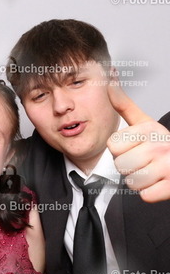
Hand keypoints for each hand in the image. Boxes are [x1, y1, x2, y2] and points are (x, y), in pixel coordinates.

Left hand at [107, 82, 169, 201]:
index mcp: (149, 129)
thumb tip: (109, 79)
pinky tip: (160, 182)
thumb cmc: (163, 146)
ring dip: (139, 180)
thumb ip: (124, 104)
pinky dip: (150, 192)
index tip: (136, 147)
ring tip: (153, 171)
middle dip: (129, 166)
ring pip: (131, 181)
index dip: (120, 150)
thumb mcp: (145, 122)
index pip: (112, 146)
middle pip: (120, 164)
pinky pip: (144, 195)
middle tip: (145, 161)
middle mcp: (159, 145)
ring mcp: (168, 166)